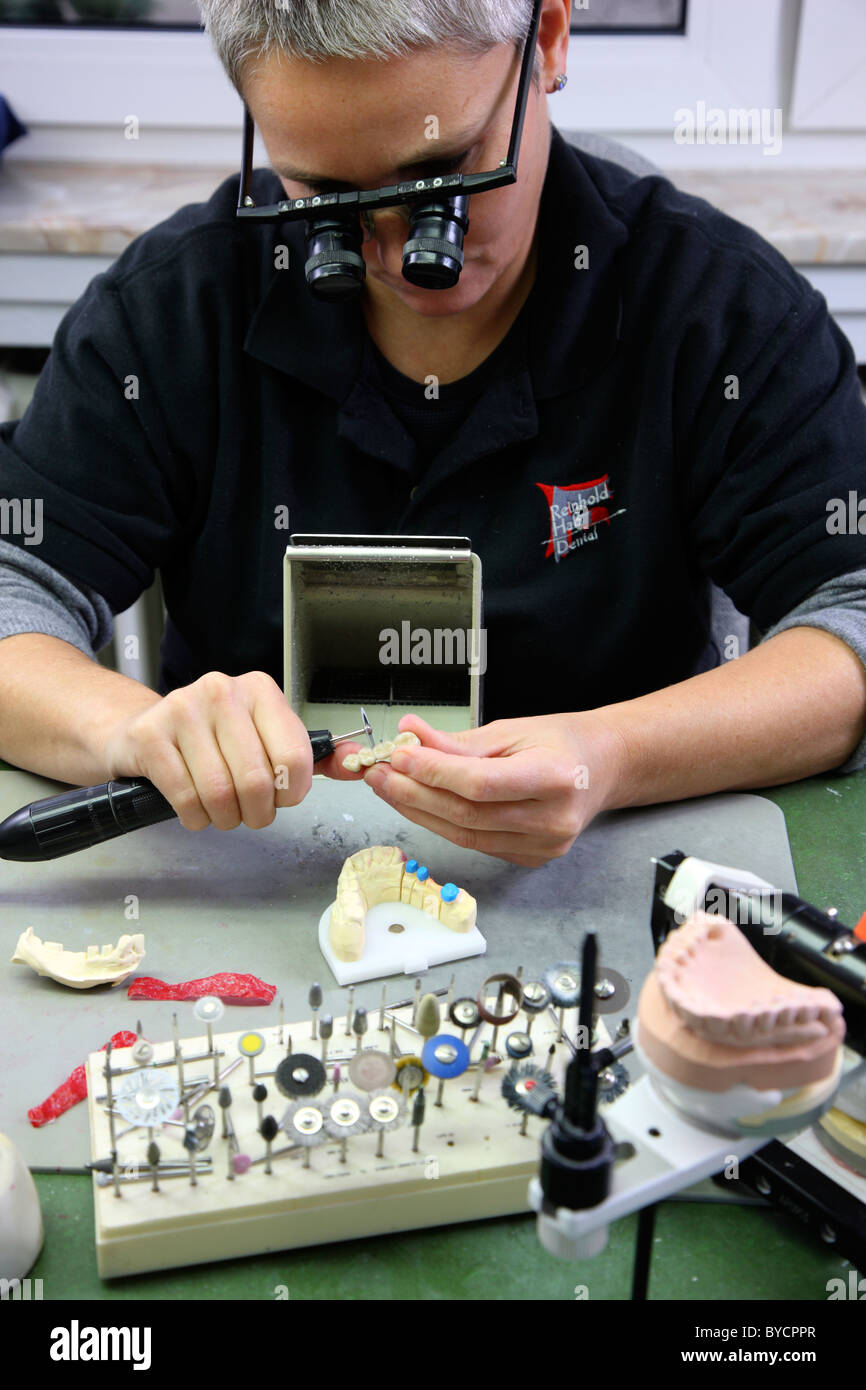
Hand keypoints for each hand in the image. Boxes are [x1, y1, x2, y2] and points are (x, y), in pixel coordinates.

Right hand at [103, 670, 313, 830]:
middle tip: (250, 814)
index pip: (295, 758)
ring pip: (220, 793)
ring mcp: (183, 710)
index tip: (281, 797)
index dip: (291, 793)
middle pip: (257, 781)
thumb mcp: (265, 737)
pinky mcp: (151, 735)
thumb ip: (312, 755)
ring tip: (223, 812)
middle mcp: (223, 692)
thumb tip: (357, 763)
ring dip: (225, 819)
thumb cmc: (213, 740)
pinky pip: (185, 799)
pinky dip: (195, 818)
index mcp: (260, 691)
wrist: (143, 729)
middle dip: (257, 813)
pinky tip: (196, 809)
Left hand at [355, 712, 626, 866]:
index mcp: (556, 777)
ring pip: (465, 835)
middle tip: (379, 773)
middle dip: (414, 793)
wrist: (601, 768)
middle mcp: (554, 819)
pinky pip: (476, 844)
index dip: (433, 772)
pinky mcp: (532, 858)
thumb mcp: (511, 730)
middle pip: (467, 814)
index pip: (480, 783)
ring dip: (419, 812)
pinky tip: (420, 805)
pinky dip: (443, 824)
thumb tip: (409, 734)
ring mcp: (544, 845)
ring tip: (389, 787)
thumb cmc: (560, 743)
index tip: (398, 755)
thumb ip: (459, 741)